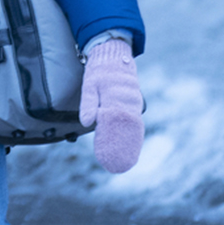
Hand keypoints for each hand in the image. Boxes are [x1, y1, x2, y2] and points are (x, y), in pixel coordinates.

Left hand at [81, 38, 143, 173]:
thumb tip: (87, 123)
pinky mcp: (135, 104)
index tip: (108, 157)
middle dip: (124, 149)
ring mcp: (134, 104)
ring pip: (134, 128)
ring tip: (126, 162)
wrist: (114, 57)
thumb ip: (89, 103)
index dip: (113, 143)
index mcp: (116, 99)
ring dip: (131, 145)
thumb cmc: (99, 72)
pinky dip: (134, 135)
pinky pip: (136, 122)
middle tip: (118, 167)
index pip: (116, 126)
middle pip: (128, 131)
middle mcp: (128, 103)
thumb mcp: (89, 85)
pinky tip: (132, 147)